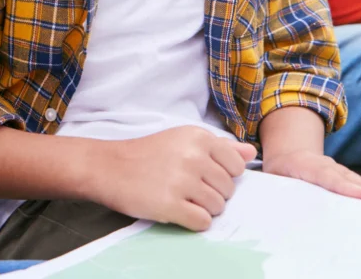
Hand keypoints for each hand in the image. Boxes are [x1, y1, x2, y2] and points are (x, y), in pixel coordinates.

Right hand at [91, 127, 256, 231]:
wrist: (108, 167)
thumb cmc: (147, 155)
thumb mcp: (182, 140)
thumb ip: (220, 147)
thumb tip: (252, 154)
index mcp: (198, 137)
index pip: (236, 166)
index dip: (223, 175)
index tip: (203, 175)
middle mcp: (193, 156)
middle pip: (228, 189)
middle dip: (212, 193)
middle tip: (187, 188)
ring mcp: (182, 181)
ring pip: (217, 207)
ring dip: (203, 208)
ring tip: (182, 199)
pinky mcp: (170, 204)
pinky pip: (202, 222)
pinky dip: (194, 222)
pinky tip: (178, 211)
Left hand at [263, 150, 360, 204]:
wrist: (287, 153)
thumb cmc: (278, 173)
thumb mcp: (271, 179)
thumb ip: (277, 191)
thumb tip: (283, 215)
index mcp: (301, 165)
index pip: (322, 174)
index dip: (340, 184)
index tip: (357, 193)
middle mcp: (322, 165)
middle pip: (346, 177)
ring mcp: (335, 169)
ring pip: (355, 179)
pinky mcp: (343, 175)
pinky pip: (359, 182)